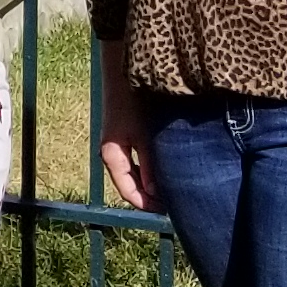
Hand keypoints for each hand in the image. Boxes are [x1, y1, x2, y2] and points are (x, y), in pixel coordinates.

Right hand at [94, 49, 158, 210]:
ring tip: (173, 189)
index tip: (170, 212)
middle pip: (130, 186)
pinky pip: (135, 163)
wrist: (122, 74)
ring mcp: (116, 147)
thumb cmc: (134, 102)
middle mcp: (111, 155)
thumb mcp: (144, 137)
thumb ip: (149, 166)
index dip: (149, 206)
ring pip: (133, 176)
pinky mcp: (123, 138)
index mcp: (112, 157)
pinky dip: (148, 171)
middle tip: (176, 204)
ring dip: (150, 185)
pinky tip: (165, 169)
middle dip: (151, 198)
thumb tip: (156, 194)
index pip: (129, 193)